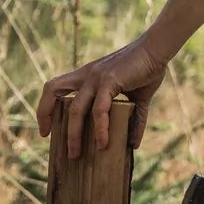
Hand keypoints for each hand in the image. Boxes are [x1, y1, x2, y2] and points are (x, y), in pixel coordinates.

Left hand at [37, 33, 167, 155]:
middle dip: (45, 114)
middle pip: (52, 89)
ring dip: (73, 134)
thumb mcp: (137, 97)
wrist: (158, 50)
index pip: (56, 86)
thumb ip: (134, 119)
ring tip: (76, 154)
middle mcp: (87, 75)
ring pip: (75, 109)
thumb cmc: (147, 69)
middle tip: (47, 137)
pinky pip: (99, 109)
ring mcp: (96, 77)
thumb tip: (133, 144)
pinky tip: (104, 143)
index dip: (46, 106)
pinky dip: (100, 128)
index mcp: (88, 75)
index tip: (47, 129)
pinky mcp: (109, 81)